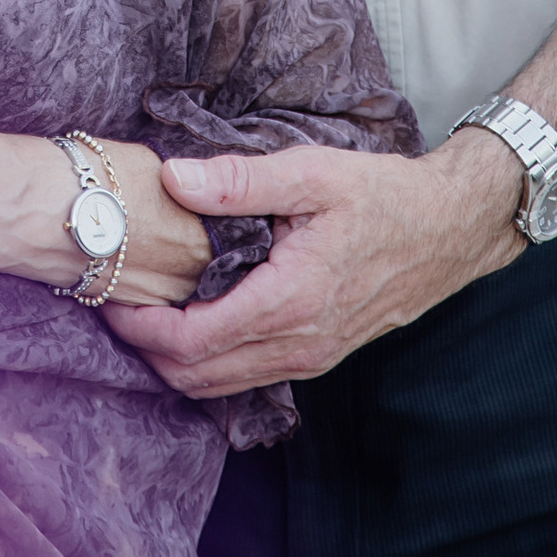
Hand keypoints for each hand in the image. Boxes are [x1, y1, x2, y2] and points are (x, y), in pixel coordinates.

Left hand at [100, 133, 523, 395]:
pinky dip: (212, 360)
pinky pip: (252, 374)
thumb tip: (172, 179)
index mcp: (289, 301)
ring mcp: (312, 356)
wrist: (449, 228)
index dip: (141, 327)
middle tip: (112, 305)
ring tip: (145, 311)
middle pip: (199, 376)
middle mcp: (299, 343)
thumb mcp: (310, 173)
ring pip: (224, 383)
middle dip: (147, 349)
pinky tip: (197, 318)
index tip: (107, 297)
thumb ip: (238, 181)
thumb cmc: (382, 195)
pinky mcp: (320, 353)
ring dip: (177, 359)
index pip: (193, 342)